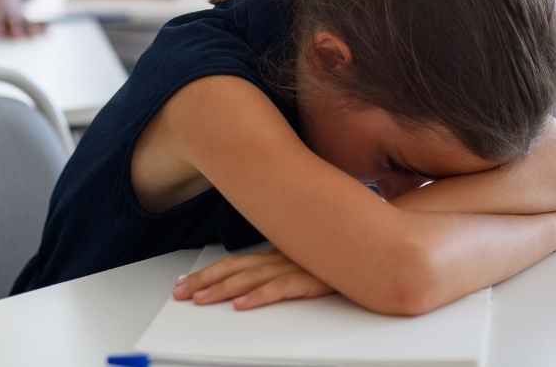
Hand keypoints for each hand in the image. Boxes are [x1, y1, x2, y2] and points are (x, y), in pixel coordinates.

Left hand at [172, 249, 334, 309]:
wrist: (374, 248)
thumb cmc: (339, 256)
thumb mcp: (304, 260)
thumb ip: (281, 268)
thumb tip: (254, 283)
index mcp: (277, 253)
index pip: (234, 263)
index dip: (208, 273)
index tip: (185, 283)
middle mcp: (280, 257)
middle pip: (234, 269)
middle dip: (204, 281)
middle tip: (180, 293)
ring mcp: (294, 266)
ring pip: (251, 279)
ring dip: (223, 290)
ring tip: (201, 300)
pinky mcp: (311, 278)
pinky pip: (280, 289)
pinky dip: (259, 297)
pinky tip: (242, 306)